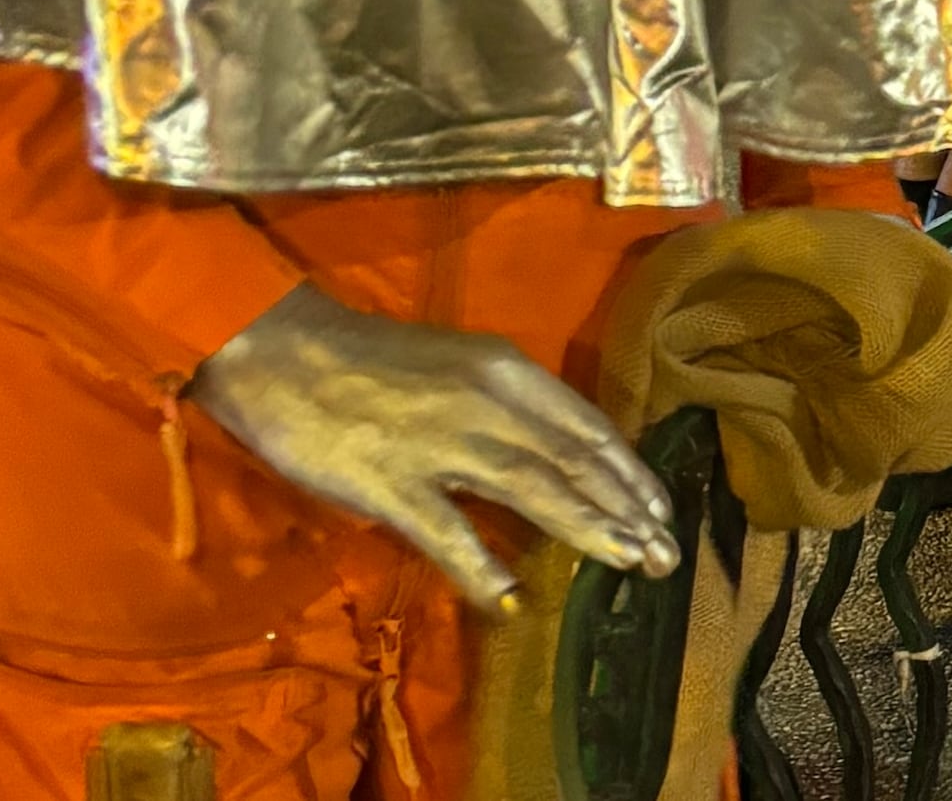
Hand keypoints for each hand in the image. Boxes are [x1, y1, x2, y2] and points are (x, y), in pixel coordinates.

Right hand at [188, 284, 677, 610]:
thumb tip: (557, 456)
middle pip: (573, 460)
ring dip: (586, 528)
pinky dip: (481, 568)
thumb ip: (508, 406)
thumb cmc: (374, 360)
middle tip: (666, 554)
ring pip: (532, 489)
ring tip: (629, 561)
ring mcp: (440, 443)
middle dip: (626, 509)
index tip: (661, 508)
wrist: (285, 352)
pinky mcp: (389, 483)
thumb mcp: (461, 365)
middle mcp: (489, 402)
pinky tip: (509, 600)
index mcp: (508, 370)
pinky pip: (445, 533)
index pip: (587, 426)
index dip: (628, 471)